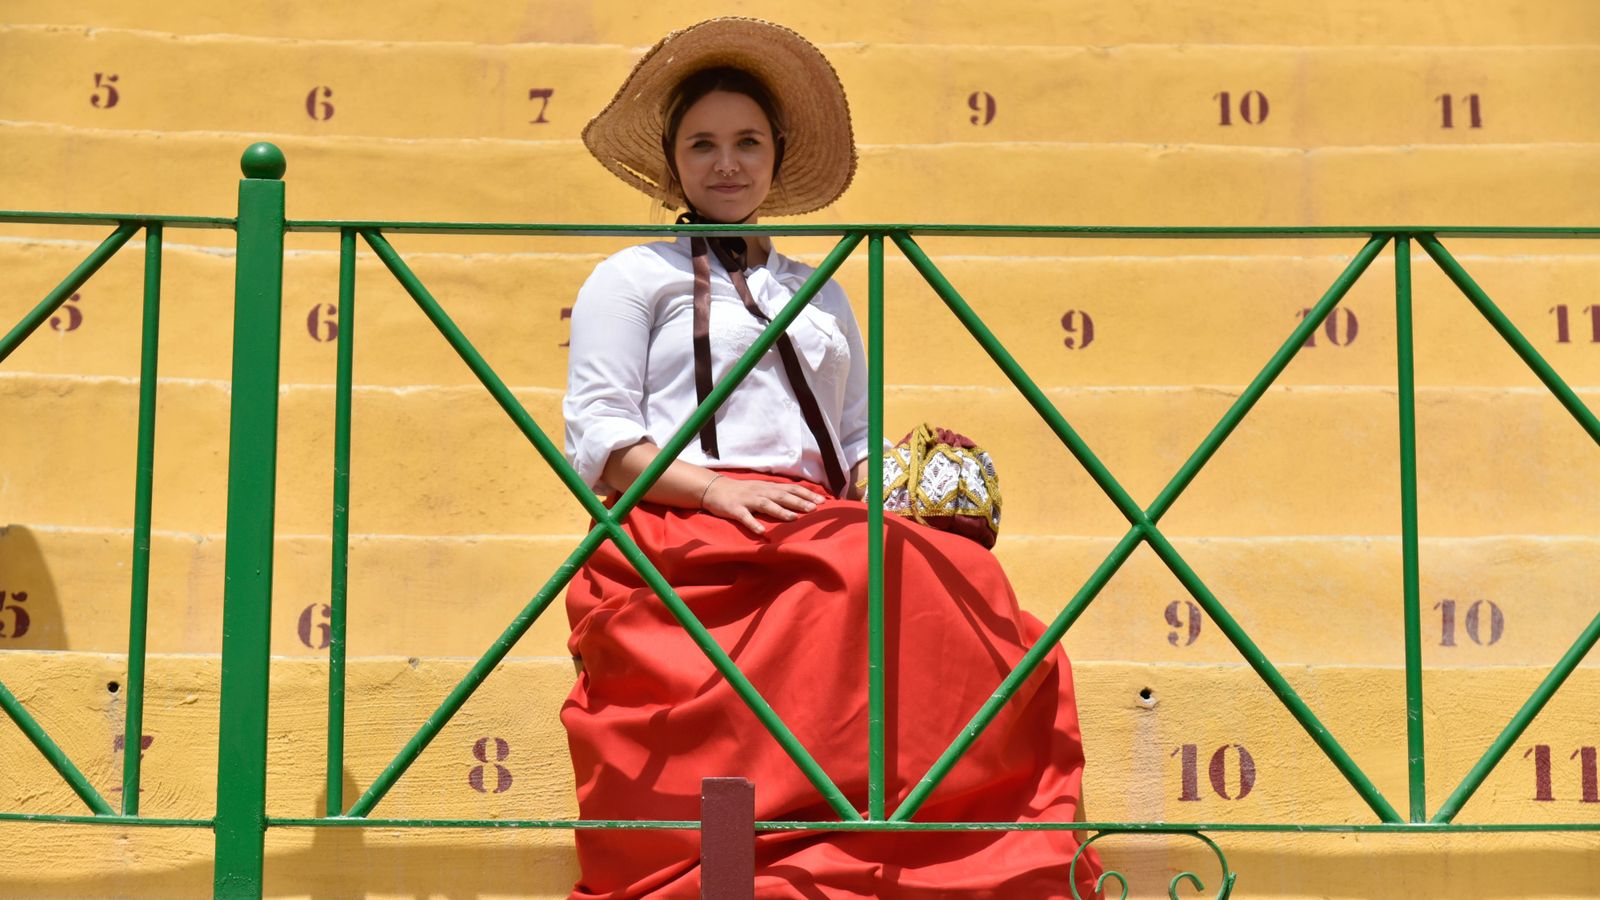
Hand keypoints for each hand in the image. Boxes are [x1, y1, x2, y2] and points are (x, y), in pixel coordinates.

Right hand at [701, 477, 826, 534]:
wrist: (714, 489)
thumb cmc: (742, 492)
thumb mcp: (762, 490)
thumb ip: (778, 494)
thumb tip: (800, 501)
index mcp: (768, 487)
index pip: (791, 489)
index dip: (806, 494)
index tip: (823, 501)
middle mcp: (760, 492)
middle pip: (782, 495)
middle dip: (799, 502)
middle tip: (814, 509)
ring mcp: (747, 500)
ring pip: (766, 504)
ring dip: (780, 511)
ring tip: (794, 518)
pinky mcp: (734, 509)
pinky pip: (745, 517)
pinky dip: (753, 524)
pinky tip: (762, 532)